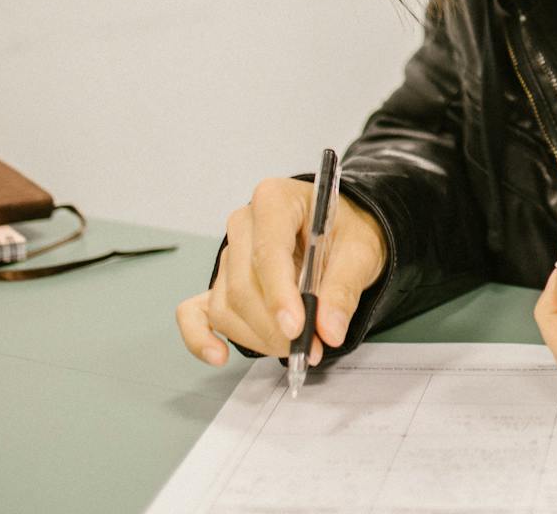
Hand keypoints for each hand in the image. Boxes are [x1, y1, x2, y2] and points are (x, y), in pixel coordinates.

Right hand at [175, 175, 387, 366]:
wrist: (340, 231)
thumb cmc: (346, 231)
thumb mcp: (360, 251)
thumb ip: (344, 289)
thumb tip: (329, 329)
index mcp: (276, 201)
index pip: (267, 252)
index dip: (279, 295)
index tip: (297, 328)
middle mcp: (244, 224)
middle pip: (244, 286)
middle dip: (274, 326)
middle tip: (310, 347)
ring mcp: (228, 254)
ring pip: (227, 306)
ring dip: (258, 336)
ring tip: (297, 346)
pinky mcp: (220, 281)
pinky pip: (196, 313)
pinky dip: (201, 337)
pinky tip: (219, 355)